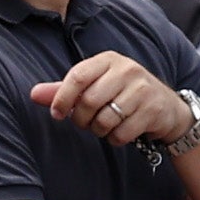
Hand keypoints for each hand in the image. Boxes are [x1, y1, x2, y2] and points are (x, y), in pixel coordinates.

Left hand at [38, 53, 199, 150]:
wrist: (166, 107)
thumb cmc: (122, 95)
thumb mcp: (94, 86)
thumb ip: (64, 90)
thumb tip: (33, 94)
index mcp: (107, 60)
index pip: (77, 76)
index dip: (62, 98)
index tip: (57, 114)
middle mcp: (127, 69)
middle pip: (89, 101)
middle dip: (81, 119)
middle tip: (86, 122)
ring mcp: (142, 89)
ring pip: (105, 119)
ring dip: (99, 130)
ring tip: (105, 126)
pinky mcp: (153, 109)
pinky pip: (122, 133)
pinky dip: (116, 139)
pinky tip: (122, 131)